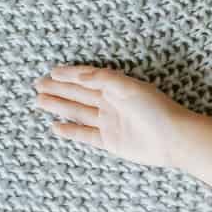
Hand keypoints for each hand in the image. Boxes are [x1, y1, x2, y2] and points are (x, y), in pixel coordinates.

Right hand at [34, 65, 192, 167]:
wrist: (173, 139)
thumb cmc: (155, 109)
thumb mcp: (128, 87)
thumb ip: (102, 79)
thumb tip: (78, 74)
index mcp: (117, 87)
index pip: (88, 78)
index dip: (70, 74)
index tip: (51, 71)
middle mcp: (112, 103)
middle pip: (80, 94)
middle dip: (59, 88)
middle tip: (38, 84)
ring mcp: (110, 122)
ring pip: (79, 112)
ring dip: (60, 106)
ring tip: (39, 101)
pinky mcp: (110, 141)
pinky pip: (85, 134)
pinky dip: (70, 130)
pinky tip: (55, 126)